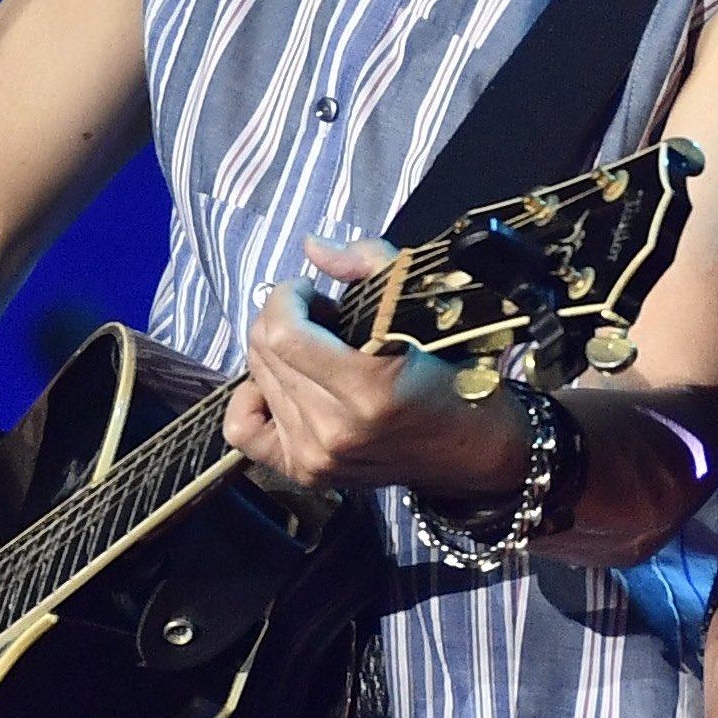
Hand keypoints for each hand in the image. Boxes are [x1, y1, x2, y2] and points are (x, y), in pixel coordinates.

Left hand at [217, 237, 526, 503]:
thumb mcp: (425, 306)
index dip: (288, 297)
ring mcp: (317, 457)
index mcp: (369, 390)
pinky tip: (280, 385)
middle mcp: (335, 430)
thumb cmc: (456, 376)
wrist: (474, 452)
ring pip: (256, 379)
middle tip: (320, 317)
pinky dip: (251, 398)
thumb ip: (368, 264)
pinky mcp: (307, 472)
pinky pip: (243, 428)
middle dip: (283, 317)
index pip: (284, 333)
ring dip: (277, 351)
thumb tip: (311, 246)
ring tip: (314, 348)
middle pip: (265, 351)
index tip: (313, 291)